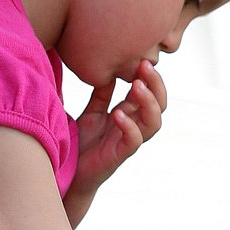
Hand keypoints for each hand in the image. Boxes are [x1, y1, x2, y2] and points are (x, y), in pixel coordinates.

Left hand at [71, 60, 167, 197]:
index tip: (142, 58)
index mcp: (130, 114)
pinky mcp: (120, 155)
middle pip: (159, 105)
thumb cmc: (83, 142)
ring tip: (137, 86)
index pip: (150, 93)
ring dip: (149, 103)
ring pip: (153, 123)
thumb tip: (109, 68)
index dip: (150, 77)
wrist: (70, 170)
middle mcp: (134, 127)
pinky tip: (118, 114)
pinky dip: (129, 126)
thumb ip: (103, 94)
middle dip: (156, 85)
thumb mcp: (93, 112)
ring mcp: (129, 141)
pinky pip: (133, 141)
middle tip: (145, 66)